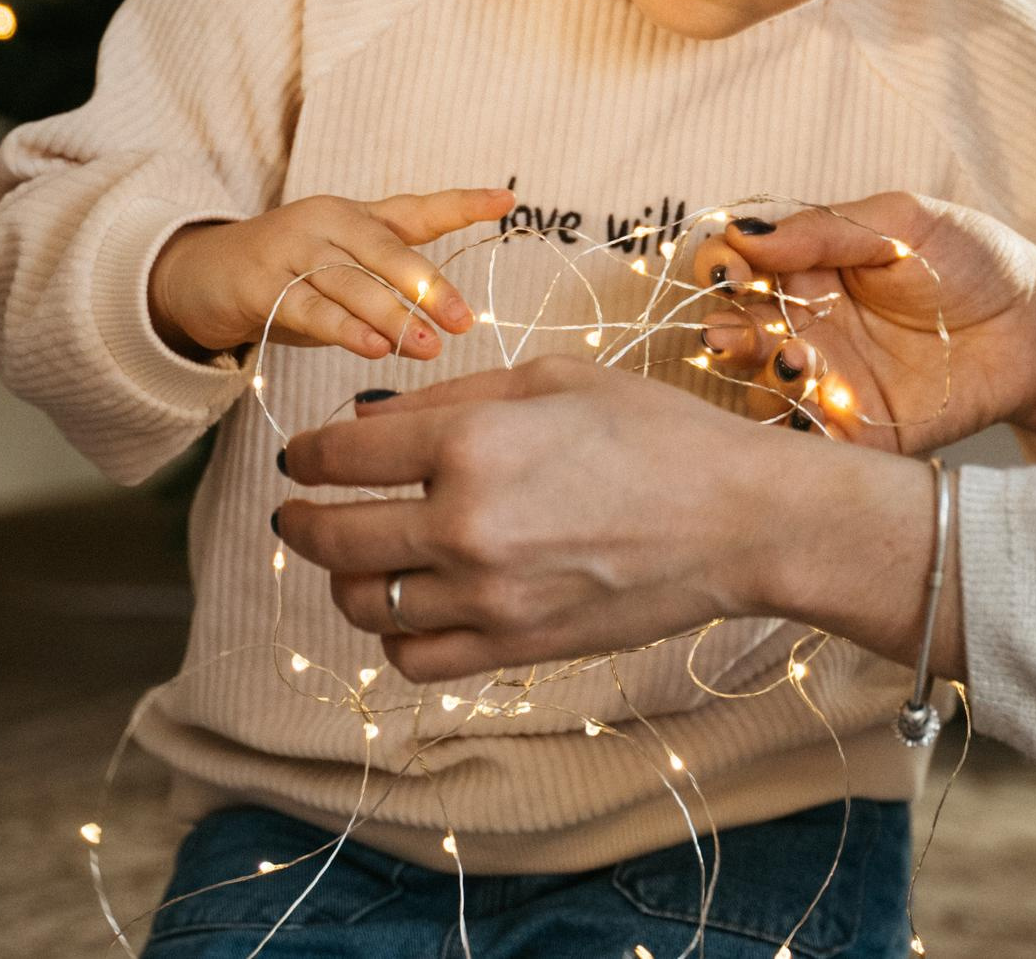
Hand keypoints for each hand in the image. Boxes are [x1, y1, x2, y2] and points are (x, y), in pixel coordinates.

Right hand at [148, 187, 514, 361]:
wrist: (199, 276)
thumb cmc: (288, 275)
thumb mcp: (341, 270)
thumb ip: (386, 286)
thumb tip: (445, 321)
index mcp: (356, 217)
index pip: (417, 209)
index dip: (461, 204)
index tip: (506, 201)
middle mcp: (327, 223)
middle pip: (386, 251)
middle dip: (428, 287)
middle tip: (463, 321)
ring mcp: (291, 250)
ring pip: (351, 284)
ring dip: (392, 317)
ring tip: (428, 347)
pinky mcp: (259, 285)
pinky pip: (309, 308)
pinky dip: (343, 329)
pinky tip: (373, 348)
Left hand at [271, 356, 857, 681]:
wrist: (737, 520)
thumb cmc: (657, 433)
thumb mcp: (554, 379)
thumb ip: (452, 395)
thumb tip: (366, 418)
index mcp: (471, 442)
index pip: (343, 456)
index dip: (307, 455)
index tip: (302, 457)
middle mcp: (465, 523)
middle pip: (333, 537)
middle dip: (301, 521)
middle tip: (298, 513)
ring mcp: (488, 594)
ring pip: (364, 604)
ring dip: (344, 580)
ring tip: (357, 560)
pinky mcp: (514, 645)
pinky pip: (414, 657)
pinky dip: (394, 634)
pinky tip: (408, 606)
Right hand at [692, 192, 1035, 451]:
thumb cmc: (972, 260)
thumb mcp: (901, 223)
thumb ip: (825, 229)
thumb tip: (746, 234)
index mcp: (804, 271)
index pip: (736, 268)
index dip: (717, 267)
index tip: (727, 267)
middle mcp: (804, 327)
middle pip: (734, 334)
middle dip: (722, 334)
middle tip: (731, 332)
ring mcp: (828, 383)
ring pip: (763, 391)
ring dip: (763, 379)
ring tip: (798, 360)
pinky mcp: (858, 433)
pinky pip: (812, 442)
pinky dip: (801, 431)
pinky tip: (817, 408)